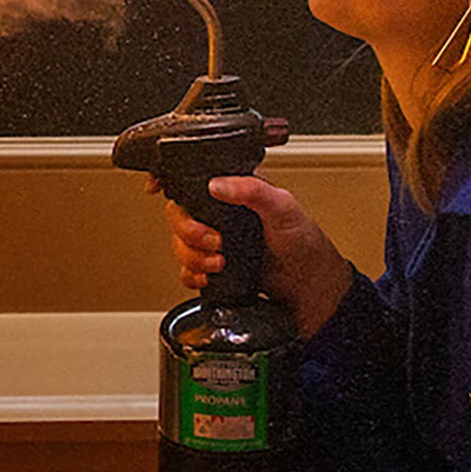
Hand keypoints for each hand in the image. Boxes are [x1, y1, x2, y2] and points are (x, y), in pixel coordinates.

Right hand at [162, 174, 354, 338]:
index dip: (171, 181)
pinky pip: (187, 270)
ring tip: (219, 263)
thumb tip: (218, 185)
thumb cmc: (307, 247)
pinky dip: (192, 274)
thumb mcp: (285, 209)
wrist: (313, 291)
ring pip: (180, 244)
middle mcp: (224, 215)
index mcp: (238, 192)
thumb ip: (253, 191)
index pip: (196, 179)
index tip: (157, 188)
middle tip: (214, 242)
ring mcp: (218, 242)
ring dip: (192, 255)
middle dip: (189, 231)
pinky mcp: (216, 269)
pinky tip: (209, 277)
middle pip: (179, 214)